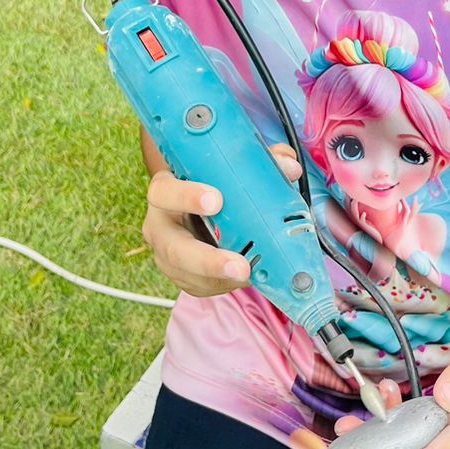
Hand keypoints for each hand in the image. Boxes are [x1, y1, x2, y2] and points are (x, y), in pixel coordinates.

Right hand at [143, 143, 300, 298]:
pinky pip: (201, 285)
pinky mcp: (181, 276)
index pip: (164, 192)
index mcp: (165, 191)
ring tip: (250, 277)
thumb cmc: (208, 182)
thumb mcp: (224, 168)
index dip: (186, 196)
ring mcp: (167, 255)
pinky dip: (225, 284)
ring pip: (188, 274)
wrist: (193, 205)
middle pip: (173, 248)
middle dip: (207, 260)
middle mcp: (160, 226)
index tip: (216, 200)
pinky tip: (247, 279)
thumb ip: (258, 162)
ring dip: (220, 278)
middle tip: (240, 265)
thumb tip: (289, 166)